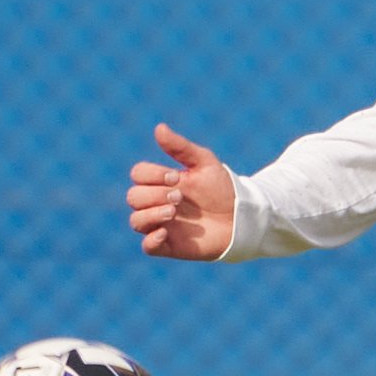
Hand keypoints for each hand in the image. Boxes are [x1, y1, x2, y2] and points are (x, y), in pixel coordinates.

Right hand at [126, 123, 235, 259]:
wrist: (242, 217)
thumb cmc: (222, 188)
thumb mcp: (204, 163)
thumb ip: (180, 147)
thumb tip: (159, 128)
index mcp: (161, 181)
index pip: (138, 174)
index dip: (151, 174)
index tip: (175, 177)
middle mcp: (157, 202)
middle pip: (133, 196)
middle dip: (154, 194)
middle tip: (179, 196)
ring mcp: (161, 224)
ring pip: (136, 220)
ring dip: (151, 213)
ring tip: (174, 211)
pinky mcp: (170, 245)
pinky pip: (147, 246)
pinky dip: (151, 240)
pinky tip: (166, 232)